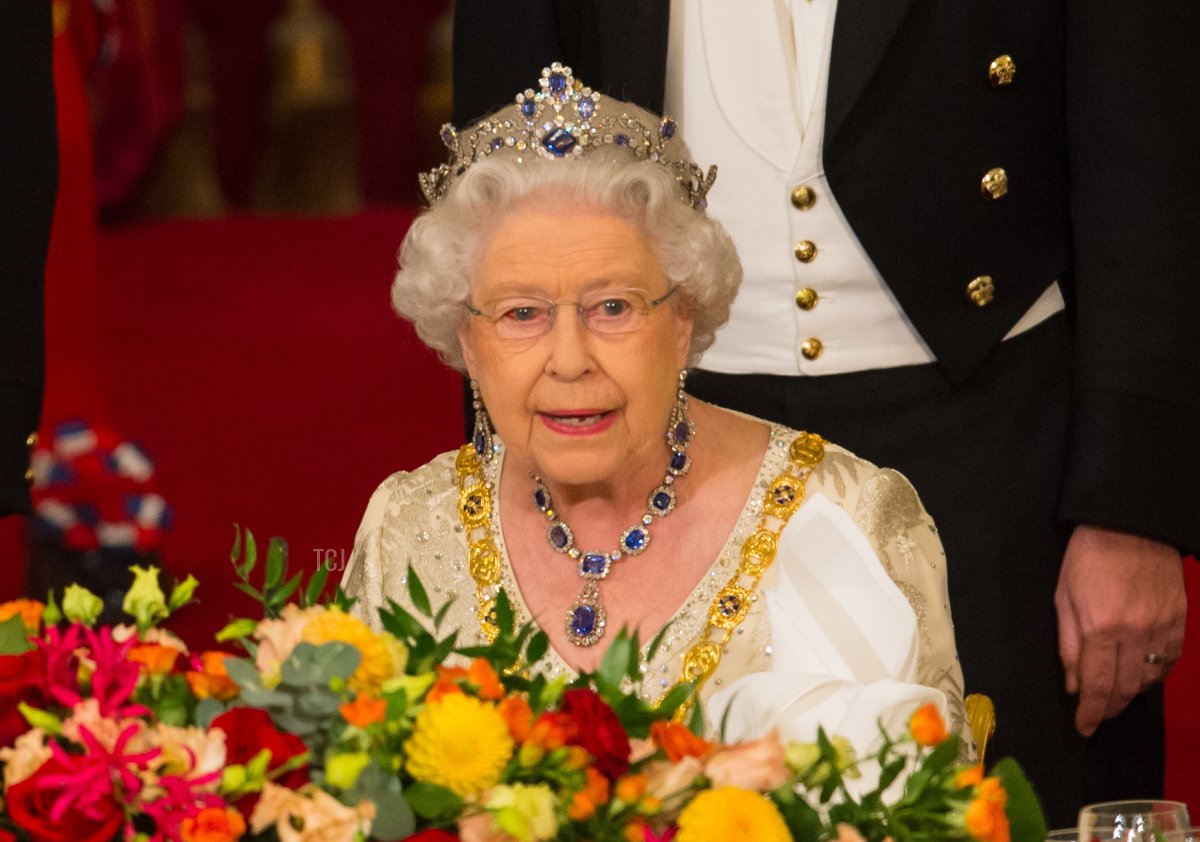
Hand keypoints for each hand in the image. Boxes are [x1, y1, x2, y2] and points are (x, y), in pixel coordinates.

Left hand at [1055, 524, 1185, 736]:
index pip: (1096, 684)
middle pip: (1125, 688)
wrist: (1130, 525)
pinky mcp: (1179, 621)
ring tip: (1116, 699)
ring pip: (1149, 679)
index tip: (1083, 727)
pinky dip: (1155, 674)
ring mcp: (1161, 628)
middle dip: (1110, 708)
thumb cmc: (1088, 557)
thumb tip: (1072, 683)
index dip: (1089, 711)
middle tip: (1098, 717)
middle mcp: (1133, 633)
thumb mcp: (1063, 596)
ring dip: (1132, 694)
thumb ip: (1068, 644)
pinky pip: (1169, 661)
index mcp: (1100, 628)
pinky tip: (1142, 676)